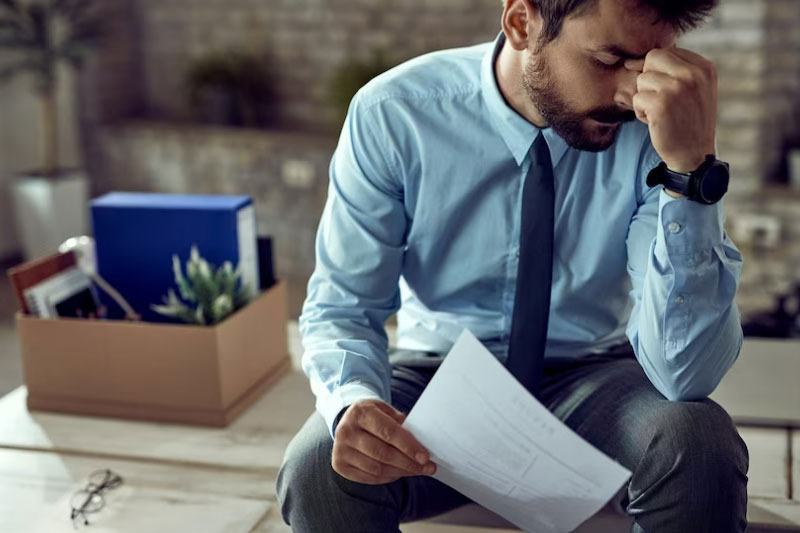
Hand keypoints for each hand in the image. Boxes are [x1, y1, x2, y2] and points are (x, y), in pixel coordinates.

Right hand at [332, 399, 436, 484]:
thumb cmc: (372, 415)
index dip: (408, 446)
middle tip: (427, 468)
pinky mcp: (340, 465)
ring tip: (416, 471)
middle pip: (383, 454)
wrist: (346, 420)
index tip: (425, 457)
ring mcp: (341, 450)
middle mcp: (346, 431)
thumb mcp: (385, 410)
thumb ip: (400, 423)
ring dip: (400, 472)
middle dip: (408, 463)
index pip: (388, 432)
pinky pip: (369, 477)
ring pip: (377, 469)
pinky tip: (399, 473)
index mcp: (360, 412)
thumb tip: (420, 444)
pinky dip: (387, 477)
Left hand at [625, 47, 716, 172]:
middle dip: (648, 79)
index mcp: (704, 67)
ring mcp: (678, 87)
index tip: (665, 92)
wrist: (694, 155)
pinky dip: (641, 113)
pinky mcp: (661, 104)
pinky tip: (655, 122)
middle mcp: (694, 74)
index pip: (667, 52)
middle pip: (652, 58)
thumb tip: (630, 61)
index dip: (657, 71)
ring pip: (642, 79)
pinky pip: (636, 98)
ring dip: (644, 98)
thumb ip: (673, 70)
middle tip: (659, 99)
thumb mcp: (693, 89)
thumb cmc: (688, 121)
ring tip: (660, 112)